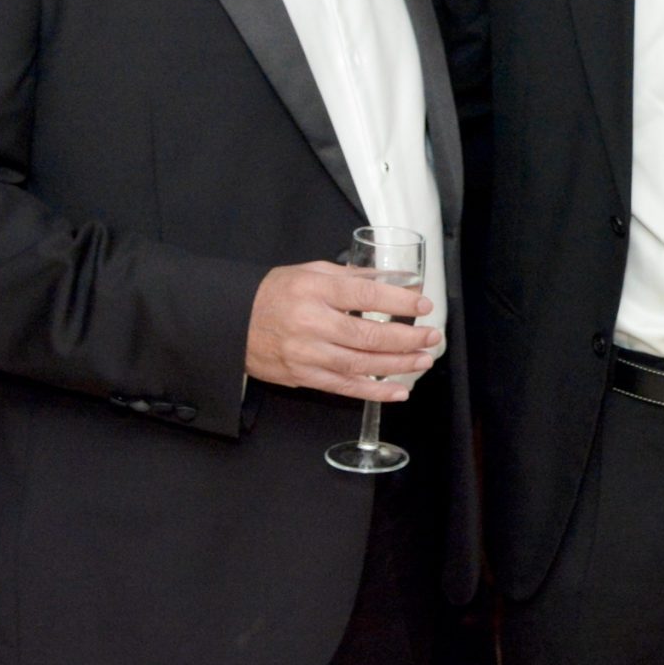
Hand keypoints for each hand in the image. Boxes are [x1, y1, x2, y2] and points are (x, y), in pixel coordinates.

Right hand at [248, 262, 438, 403]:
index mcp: (315, 291)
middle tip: (431, 336)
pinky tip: (398, 390)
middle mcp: (311, 324)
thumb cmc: (275, 294)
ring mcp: (306, 354)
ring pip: (360, 365)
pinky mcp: (303, 376)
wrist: (232, 321)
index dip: (398, 302)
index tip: (423, 306)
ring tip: (423, 359)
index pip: (365, 296)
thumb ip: (354, 278)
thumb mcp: (312, 273)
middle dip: (406, 339)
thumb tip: (396, 280)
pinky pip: (344, 387)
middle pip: (367, 336)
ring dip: (397, 365)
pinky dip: (374, 392)